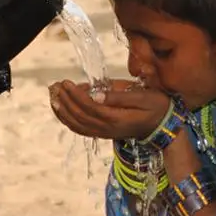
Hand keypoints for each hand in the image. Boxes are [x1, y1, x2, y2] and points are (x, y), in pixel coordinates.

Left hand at [49, 79, 170, 140]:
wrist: (162, 125)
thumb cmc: (155, 106)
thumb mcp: (143, 97)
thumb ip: (119, 96)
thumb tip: (95, 94)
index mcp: (117, 118)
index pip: (89, 107)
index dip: (75, 95)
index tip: (66, 82)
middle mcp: (107, 129)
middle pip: (79, 115)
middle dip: (65, 100)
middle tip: (55, 85)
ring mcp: (104, 133)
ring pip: (76, 124)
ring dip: (62, 110)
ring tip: (53, 94)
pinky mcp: (102, 133)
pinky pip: (80, 129)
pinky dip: (67, 119)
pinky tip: (59, 108)